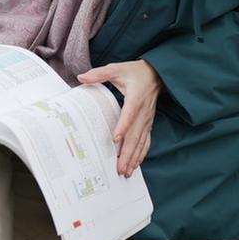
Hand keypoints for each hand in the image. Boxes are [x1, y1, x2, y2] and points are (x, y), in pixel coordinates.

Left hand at [76, 58, 161, 178]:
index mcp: (136, 98)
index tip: (115, 139)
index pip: (129, 114)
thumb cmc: (135, 72)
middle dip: (128, 152)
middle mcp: (143, 112)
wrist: (157, 74)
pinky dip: (142, 153)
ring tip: (127, 171)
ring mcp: (147, 119)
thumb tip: (81, 77)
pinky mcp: (149, 123)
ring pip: (141, 141)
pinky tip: (137, 163)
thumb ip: (99, 73)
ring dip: (135, 157)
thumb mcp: (116, 68)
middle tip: (120, 167)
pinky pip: (147, 140)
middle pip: (135, 134)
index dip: (123, 127)